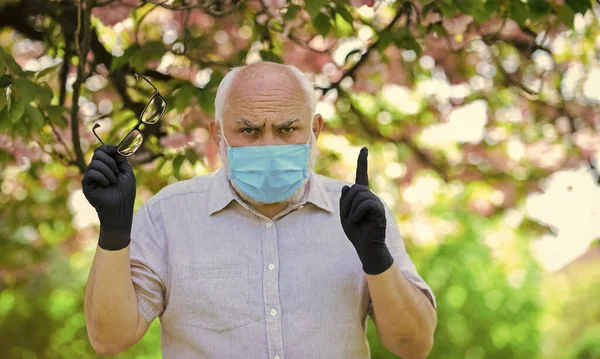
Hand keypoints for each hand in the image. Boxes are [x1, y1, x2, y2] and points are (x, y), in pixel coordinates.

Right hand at [82, 145, 135, 249]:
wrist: (121, 208)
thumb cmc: (126, 193)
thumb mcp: (127, 173)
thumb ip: (121, 159)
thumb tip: (117, 147)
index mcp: (107, 165)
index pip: (103, 150)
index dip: (109, 148)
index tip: (117, 150)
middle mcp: (98, 169)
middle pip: (98, 153)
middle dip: (110, 161)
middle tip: (117, 172)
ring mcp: (91, 176)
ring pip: (95, 162)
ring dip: (108, 171)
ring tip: (113, 181)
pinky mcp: (86, 184)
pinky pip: (91, 172)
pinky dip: (102, 177)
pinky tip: (107, 184)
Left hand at [340, 147, 393, 274]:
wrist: (367, 248)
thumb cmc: (356, 232)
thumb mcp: (344, 215)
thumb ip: (344, 200)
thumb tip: (347, 186)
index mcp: (362, 196)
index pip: (361, 175)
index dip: (363, 161)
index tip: (364, 148)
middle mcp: (371, 196)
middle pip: (354, 189)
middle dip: (346, 203)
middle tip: (350, 218)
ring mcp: (376, 203)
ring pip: (358, 196)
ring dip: (351, 210)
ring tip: (355, 221)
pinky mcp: (380, 211)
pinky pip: (364, 204)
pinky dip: (357, 213)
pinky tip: (359, 221)